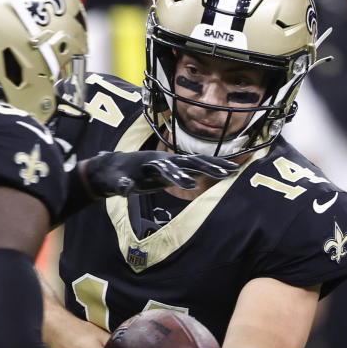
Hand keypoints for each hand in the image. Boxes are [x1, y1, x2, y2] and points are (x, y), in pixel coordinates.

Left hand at [83, 150, 238, 195]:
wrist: (113, 166)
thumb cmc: (113, 175)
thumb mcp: (114, 182)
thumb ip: (121, 184)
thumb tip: (123, 187)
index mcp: (150, 163)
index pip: (167, 169)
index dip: (178, 176)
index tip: (191, 185)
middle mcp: (163, 160)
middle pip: (187, 162)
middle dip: (205, 168)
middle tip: (225, 173)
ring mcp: (170, 163)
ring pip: (195, 162)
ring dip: (213, 166)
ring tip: (233, 171)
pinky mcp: (174, 168)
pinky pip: (196, 167)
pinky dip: (211, 167)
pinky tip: (228, 171)